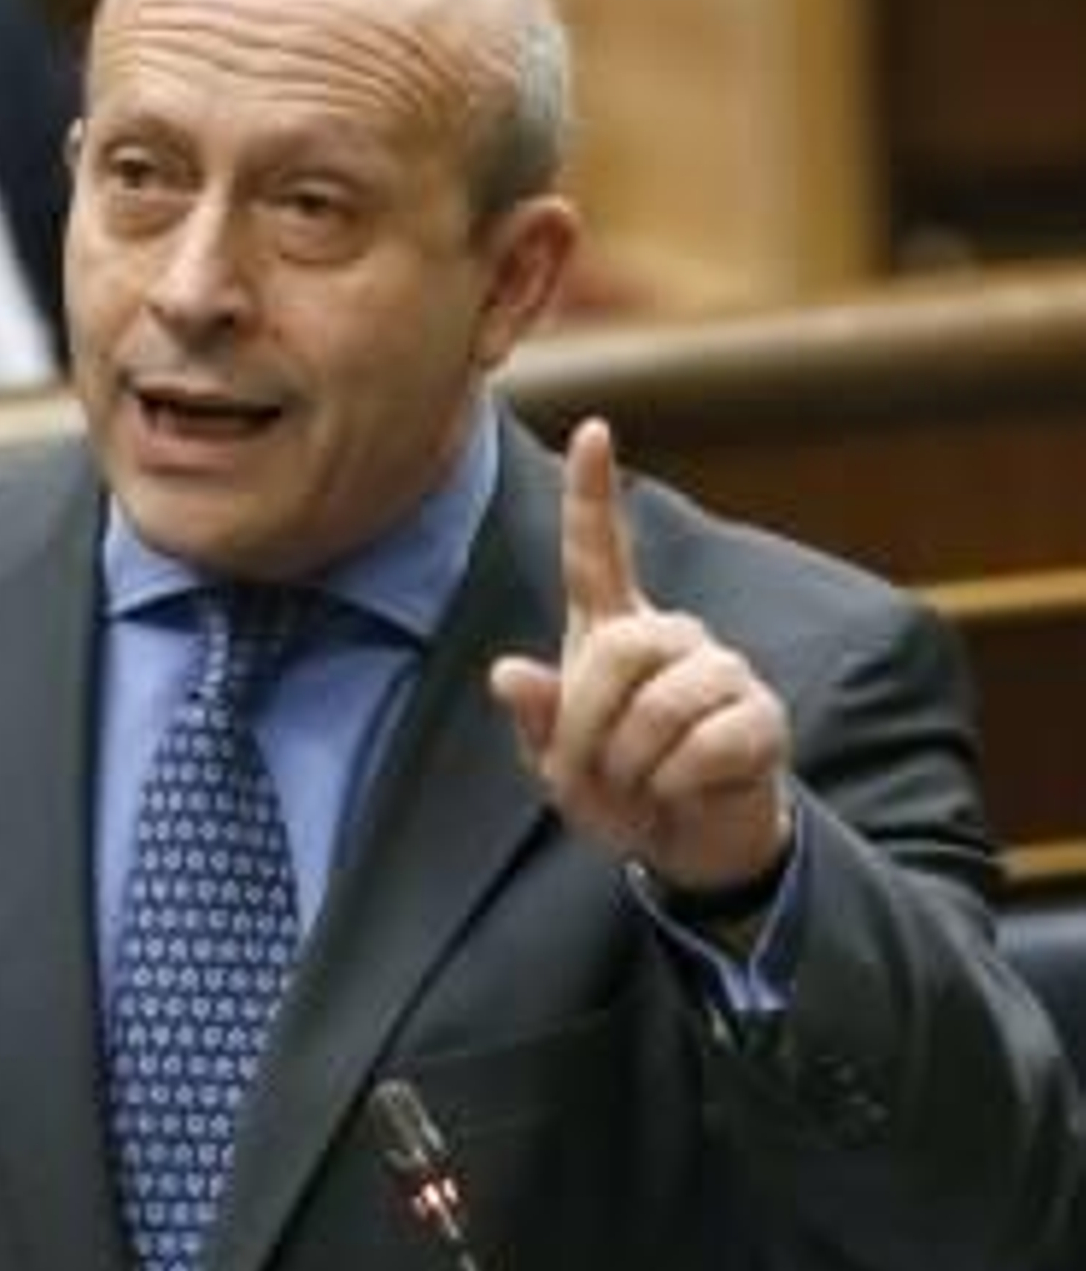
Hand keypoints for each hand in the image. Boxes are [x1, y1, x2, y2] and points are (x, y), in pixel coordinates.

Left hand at [490, 416, 791, 891]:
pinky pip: (702, 746)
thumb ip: (536, 719)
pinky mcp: (761, 717)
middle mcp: (673, 637)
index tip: (592, 428)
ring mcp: (724, 672)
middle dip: (587, 726)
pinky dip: (674, 786)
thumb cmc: (620, 789)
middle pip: (619, 650)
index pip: (598, 552)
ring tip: (639, 786)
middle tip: (587, 774)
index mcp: (614, 633)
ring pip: (660, 705)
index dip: (593, 494)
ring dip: (630, 765)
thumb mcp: (558, 763)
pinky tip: (681, 792)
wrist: (688, 842)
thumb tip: (508, 673)